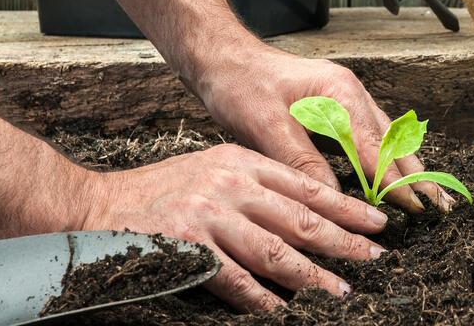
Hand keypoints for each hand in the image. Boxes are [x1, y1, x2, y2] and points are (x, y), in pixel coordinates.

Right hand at [81, 142, 386, 311]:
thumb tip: (303, 212)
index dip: (346, 206)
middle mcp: (230, 184)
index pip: (306, 185)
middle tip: (375, 258)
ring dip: (313, 275)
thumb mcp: (212, 168)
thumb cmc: (160, 191)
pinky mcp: (188, 247)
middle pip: (300, 218)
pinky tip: (283, 310)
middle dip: (343, 240)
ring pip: (276, 251)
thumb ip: (254, 184)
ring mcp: (210, 215)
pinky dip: (262, 298)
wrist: (97, 205)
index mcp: (241, 162)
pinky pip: (236, 280)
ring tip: (341, 291)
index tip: (376, 222)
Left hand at [195, 45, 453, 213]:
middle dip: (417, 174)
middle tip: (441, 207)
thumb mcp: (265, 125)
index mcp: (339, 92)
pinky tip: (395, 175)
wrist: (222, 56)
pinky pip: (371, 135)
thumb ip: (302, 161)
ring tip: (430, 196)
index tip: (415, 208)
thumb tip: (332, 199)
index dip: (395, 181)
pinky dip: (387, 158)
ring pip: (387, 137)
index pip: (375, 147)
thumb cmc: (240, 84)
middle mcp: (350, 93)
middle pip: (393, 140)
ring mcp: (345, 98)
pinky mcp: (336, 106)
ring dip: (407, 167)